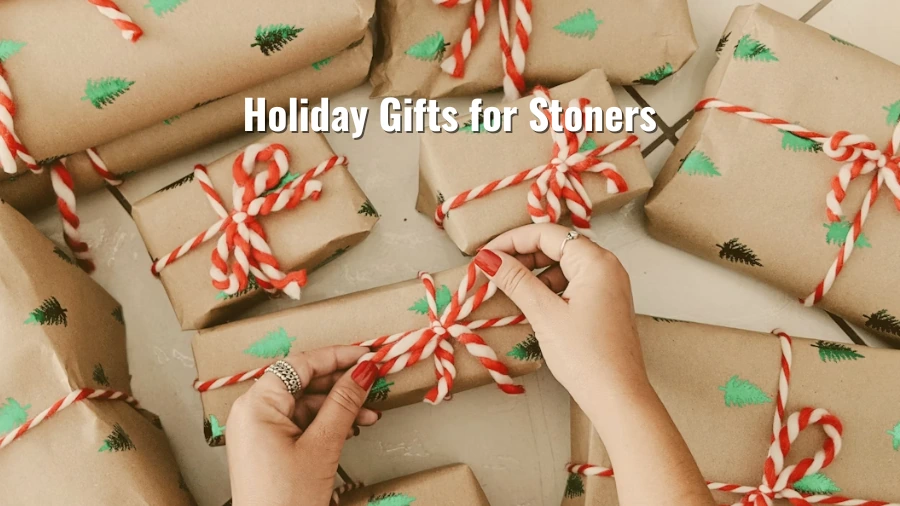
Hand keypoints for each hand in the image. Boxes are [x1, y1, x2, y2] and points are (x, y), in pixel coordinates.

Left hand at [226, 347, 380, 505]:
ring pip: (305, 403)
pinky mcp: (268, 446)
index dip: (336, 356)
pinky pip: (300, 422)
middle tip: (372, 382)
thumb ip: (344, 403)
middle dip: (341, 384)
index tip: (366, 355)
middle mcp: (252, 412)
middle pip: (303, 382)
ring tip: (369, 414)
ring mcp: (259, 430)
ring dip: (338, 406)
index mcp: (257, 404)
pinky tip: (351, 427)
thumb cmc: (285, 500)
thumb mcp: (322, 446)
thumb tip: (363, 371)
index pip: (300, 364)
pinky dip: (326, 423)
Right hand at [473, 223, 647, 408]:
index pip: (546, 234)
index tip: (485, 254)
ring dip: (533, 273)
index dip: (511, 240)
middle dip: (521, 255)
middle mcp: (606, 266)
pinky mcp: (604, 304)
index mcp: (596, 261)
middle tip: (491, 270)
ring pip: (562, 265)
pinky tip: (529, 302)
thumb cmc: (586, 357)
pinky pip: (571, 283)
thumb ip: (515, 280)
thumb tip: (488, 258)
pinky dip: (548, 288)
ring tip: (506, 288)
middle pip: (556, 245)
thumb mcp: (545, 314)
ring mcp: (608, 285)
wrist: (618, 397)